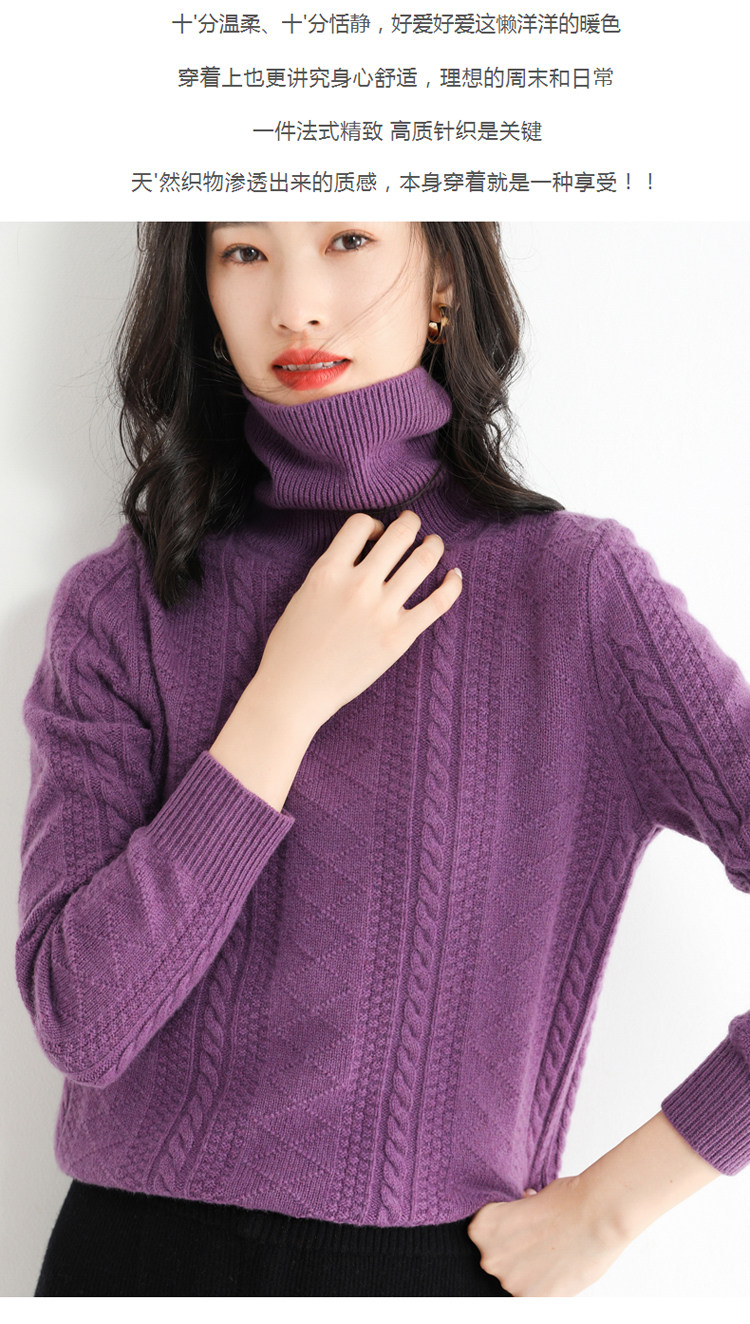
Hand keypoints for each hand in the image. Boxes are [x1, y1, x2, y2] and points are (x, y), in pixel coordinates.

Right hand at [253, 510, 461, 731]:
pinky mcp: (400, 637)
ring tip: (434, 544)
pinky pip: (438, 602)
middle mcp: (358, 586)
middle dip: (410, 523)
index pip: (360, 524)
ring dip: (433, 546)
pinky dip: (452, 584)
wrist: (295, 691)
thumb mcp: (304, 595)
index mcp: (328, 572)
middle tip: (413, 525)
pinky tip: (455, 576)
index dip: (373, 523)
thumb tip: (364, 555)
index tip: (376, 535)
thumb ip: (333, 572)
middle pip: (398, 535)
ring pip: (423, 561)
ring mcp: (381, 611)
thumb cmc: (291, 647)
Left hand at [466, 1175, 631, 1296]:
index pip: (485, 1237)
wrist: (597, 1215)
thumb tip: (521, 1209)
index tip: (522, 1227)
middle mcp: (490, 1258)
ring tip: (554, 1253)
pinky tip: (559, 1267)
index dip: (507, 1231)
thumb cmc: (567, 1200)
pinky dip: (545, 1284)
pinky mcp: (533, 1299)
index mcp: (482, 1229)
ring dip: (531, 1270)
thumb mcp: (529, 1199)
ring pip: (516, 1279)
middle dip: (518, 1251)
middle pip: (499, 1260)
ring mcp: (511, 1282)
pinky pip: (533, 1294)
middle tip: (541, 1240)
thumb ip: (516, 1214)